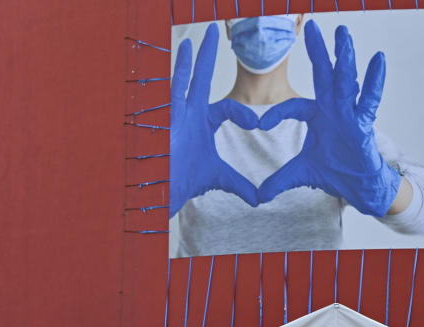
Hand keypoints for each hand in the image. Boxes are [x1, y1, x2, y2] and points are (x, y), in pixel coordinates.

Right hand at [170, 24, 259, 213]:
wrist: (164, 191)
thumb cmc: (184, 180)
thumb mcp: (219, 179)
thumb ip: (239, 184)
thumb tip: (259, 199)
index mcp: (203, 122)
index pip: (228, 107)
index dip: (242, 113)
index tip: (257, 123)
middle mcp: (189, 113)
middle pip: (200, 77)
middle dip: (208, 55)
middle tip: (215, 30)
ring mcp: (175, 115)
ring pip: (181, 81)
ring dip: (186, 60)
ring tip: (192, 39)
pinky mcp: (164, 123)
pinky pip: (169, 96)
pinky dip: (173, 77)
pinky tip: (175, 57)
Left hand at [256, 21, 401, 217]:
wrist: (357, 187)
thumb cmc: (334, 172)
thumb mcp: (300, 174)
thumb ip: (278, 180)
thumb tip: (258, 197)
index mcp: (316, 116)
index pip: (293, 107)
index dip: (277, 114)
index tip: (260, 124)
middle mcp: (333, 109)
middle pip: (323, 76)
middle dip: (318, 51)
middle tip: (311, 26)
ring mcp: (349, 114)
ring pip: (345, 81)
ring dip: (344, 57)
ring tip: (342, 33)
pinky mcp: (364, 124)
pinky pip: (370, 100)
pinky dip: (374, 80)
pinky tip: (378, 60)